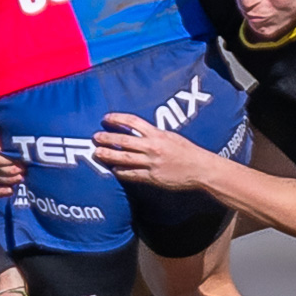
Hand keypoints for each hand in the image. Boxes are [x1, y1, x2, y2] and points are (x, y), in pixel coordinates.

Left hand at [93, 114, 215, 189]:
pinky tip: (113, 169)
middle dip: (107, 138)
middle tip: (95, 137)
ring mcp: (151, 163)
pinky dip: (121, 171)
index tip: (106, 118)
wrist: (200, 169)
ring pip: (124, 158)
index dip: (117, 118)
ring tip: (97, 153)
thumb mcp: (171, 136)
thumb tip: (137, 131)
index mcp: (157, 134)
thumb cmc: (187, 152)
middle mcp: (153, 147)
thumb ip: (154, 134)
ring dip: (109, 155)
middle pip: (124, 140)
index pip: (132, 122)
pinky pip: (132, 174)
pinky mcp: (152, 177)